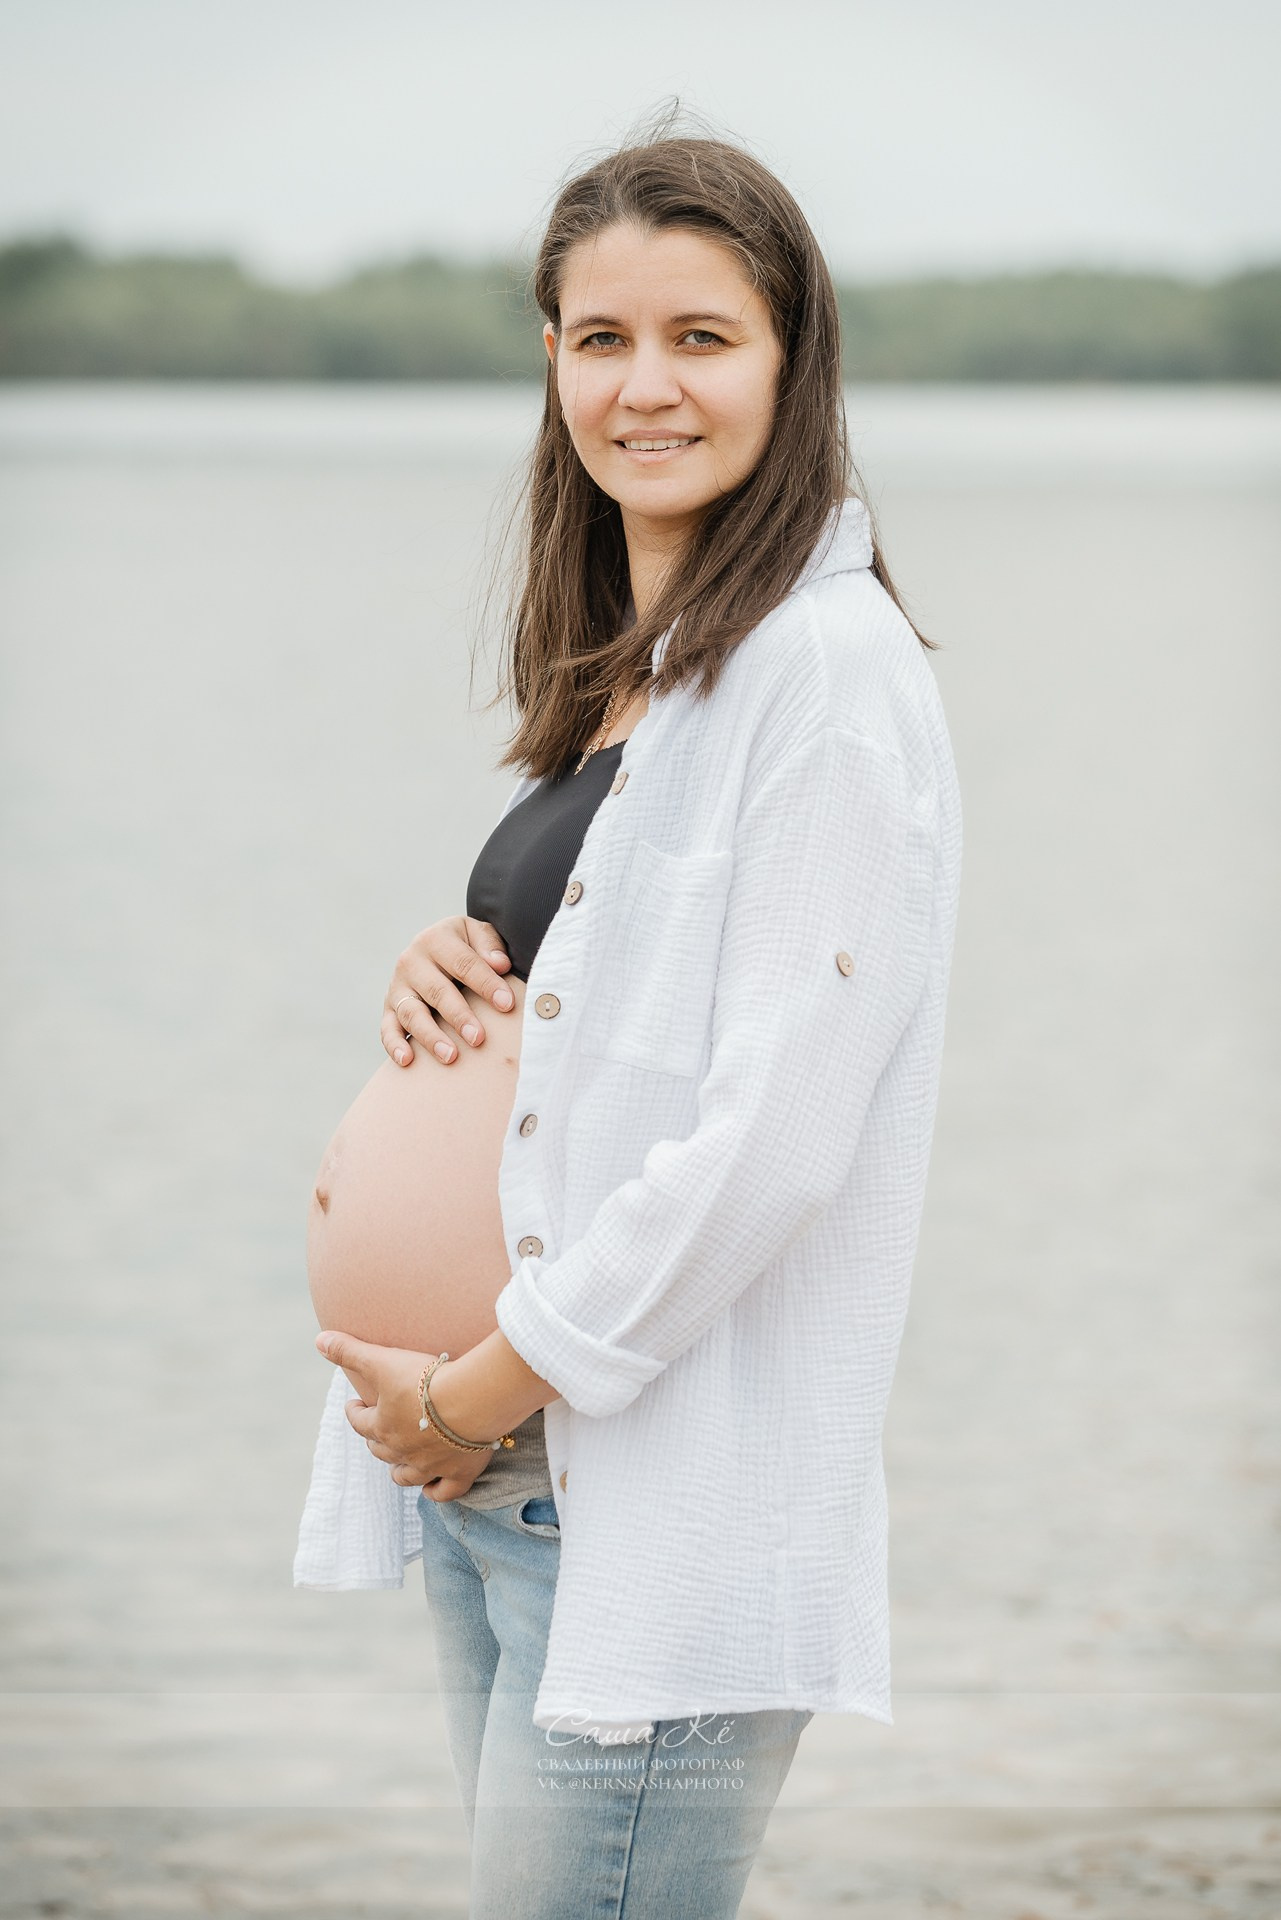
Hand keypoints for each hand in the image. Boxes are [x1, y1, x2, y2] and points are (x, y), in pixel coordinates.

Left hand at [315, 1330, 495, 1500]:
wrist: (471, 1400)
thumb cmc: (425, 1380)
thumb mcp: (382, 1361)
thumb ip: (350, 1351)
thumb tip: (319, 1341)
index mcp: (382, 1426)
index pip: (359, 1422)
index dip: (354, 1412)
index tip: (353, 1404)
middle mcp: (401, 1451)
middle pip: (380, 1450)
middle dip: (375, 1440)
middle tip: (377, 1428)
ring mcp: (430, 1465)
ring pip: (406, 1475)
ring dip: (399, 1470)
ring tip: (398, 1461)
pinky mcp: (459, 1472)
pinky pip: (444, 1491)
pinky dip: (436, 1492)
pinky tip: (431, 1489)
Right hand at [382, 915, 515, 1068]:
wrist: (433, 946)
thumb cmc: (464, 945)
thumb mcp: (477, 934)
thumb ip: (489, 945)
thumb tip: (500, 964)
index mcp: (436, 939)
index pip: (464, 963)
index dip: (486, 984)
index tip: (506, 1005)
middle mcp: (411, 961)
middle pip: (436, 991)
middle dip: (458, 1016)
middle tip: (478, 1038)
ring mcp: (397, 986)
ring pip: (412, 1013)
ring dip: (430, 1036)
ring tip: (451, 1056)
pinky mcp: (389, 1007)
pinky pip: (388, 1028)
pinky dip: (394, 1045)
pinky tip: (408, 1060)